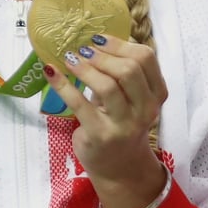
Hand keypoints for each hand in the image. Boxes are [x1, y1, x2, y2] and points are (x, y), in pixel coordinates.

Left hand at [43, 35, 168, 207]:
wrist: (120, 168)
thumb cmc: (122, 126)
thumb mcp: (133, 100)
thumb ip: (124, 74)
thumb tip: (95, 40)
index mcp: (156, 94)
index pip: (146, 58)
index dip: (120, 44)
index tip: (98, 39)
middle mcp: (146, 109)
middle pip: (129, 69)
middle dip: (102, 55)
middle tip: (83, 50)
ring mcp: (124, 124)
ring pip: (108, 86)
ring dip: (85, 68)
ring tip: (71, 59)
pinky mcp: (100, 134)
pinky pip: (79, 103)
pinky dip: (62, 84)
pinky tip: (51, 72)